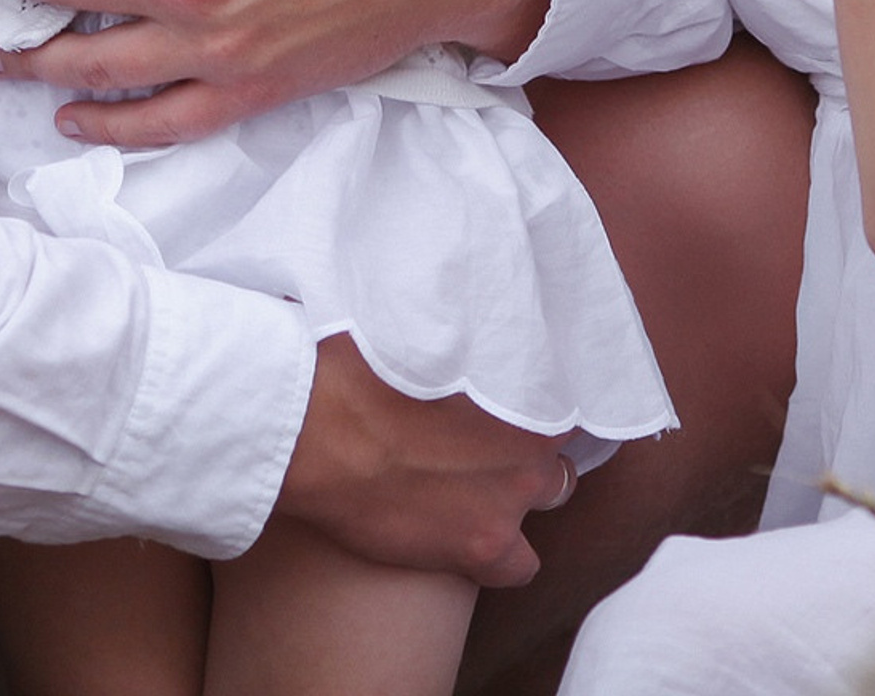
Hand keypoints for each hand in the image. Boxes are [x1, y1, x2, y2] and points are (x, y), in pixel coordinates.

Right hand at [276, 334, 570, 587]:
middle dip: (525, 442)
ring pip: (549, 495)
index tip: (492, 400)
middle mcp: (534, 438)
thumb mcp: (423, 327)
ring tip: (476, 486)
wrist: (320, 429)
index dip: (521, 397)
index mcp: (525, 377)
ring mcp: (512, 495)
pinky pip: (521, 565)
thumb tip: (453, 310)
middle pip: (553, 442)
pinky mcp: (483, 544)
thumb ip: (459, 334)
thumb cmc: (357, 364)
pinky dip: (503, 554)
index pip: (554, 389)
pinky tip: (469, 538)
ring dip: (519, 490)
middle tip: (481, 440)